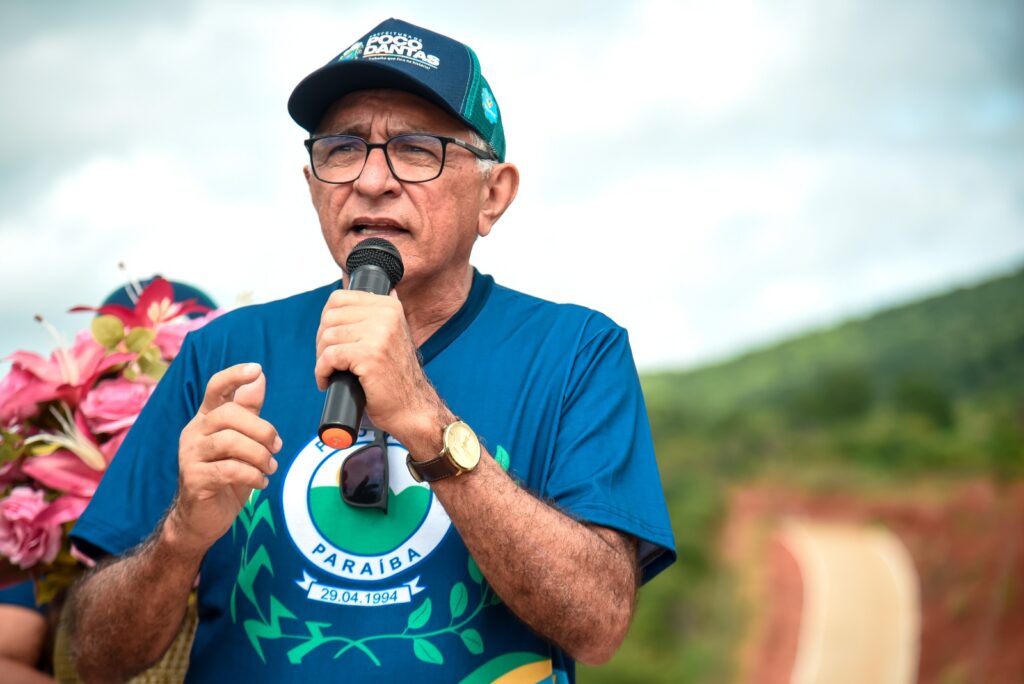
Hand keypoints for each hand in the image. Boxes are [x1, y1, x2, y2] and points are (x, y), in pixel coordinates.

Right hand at [169, 363, 280, 553]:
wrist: (202, 518)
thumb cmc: (225, 476)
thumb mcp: (242, 441)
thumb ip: (248, 411)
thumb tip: (259, 378)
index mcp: (207, 419)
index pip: (216, 388)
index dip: (234, 375)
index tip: (256, 369)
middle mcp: (194, 432)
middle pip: (229, 414)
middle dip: (262, 429)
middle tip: (277, 447)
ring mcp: (190, 455)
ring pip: (229, 441)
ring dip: (259, 455)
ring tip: (270, 468)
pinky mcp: (194, 479)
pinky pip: (228, 469)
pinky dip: (252, 475)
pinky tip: (261, 483)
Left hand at [314, 290, 446, 450]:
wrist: (412, 407)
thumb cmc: (396, 376)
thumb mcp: (391, 335)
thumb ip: (375, 313)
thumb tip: (350, 287)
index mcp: (389, 306)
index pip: (339, 298)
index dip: (327, 321)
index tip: (330, 340)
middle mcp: (386, 315)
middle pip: (330, 317)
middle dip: (322, 341)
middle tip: (329, 360)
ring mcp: (379, 334)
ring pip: (327, 336)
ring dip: (321, 358)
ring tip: (331, 371)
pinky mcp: (369, 355)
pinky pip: (329, 357)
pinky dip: (322, 372)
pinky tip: (328, 381)